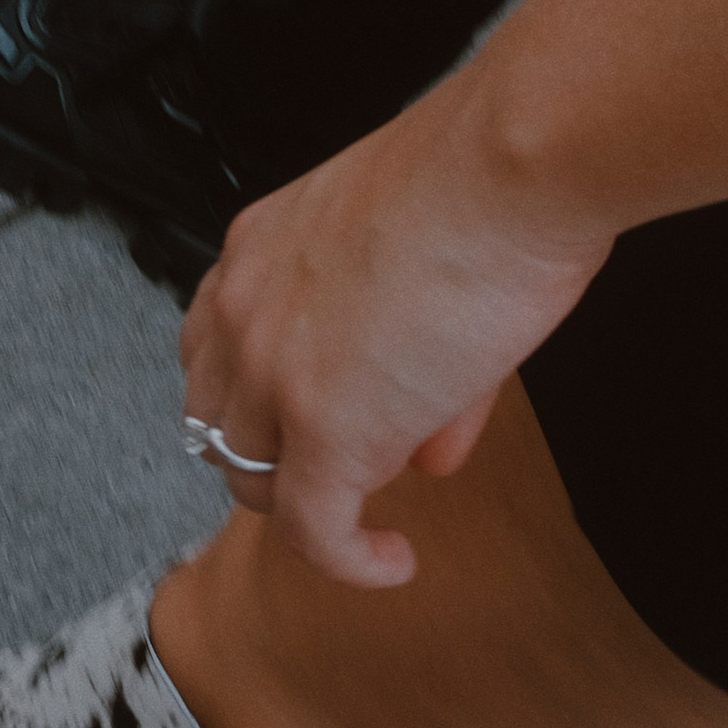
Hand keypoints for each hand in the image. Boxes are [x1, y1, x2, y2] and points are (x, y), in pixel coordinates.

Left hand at [176, 82, 612, 586]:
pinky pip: (313, 532)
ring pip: (254, 483)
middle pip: (220, 424)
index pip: (217, 352)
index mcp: (256, 253)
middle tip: (342, 468)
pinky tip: (391, 559)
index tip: (305, 421)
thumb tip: (431, 450)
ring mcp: (275, 377)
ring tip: (373, 505)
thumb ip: (410, 359)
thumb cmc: (487, 183)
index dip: (260, 399)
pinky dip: (349, 560)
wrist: (509, 166)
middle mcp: (243, 312)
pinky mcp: (325, 433)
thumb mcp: (419, 259)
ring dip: (307, 505)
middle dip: (273, 456)